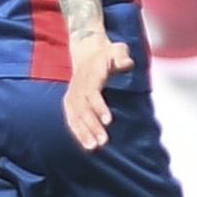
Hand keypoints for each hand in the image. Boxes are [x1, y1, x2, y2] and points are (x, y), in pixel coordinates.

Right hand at [63, 37, 133, 151]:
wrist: (87, 52)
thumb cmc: (107, 53)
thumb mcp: (117, 49)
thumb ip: (122, 56)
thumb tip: (126, 64)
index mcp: (90, 75)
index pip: (92, 93)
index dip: (99, 107)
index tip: (108, 121)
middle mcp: (78, 86)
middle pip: (83, 108)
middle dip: (91, 126)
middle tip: (103, 141)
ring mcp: (72, 94)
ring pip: (75, 116)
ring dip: (83, 132)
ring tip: (93, 147)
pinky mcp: (70, 102)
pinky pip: (71, 118)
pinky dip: (77, 131)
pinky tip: (86, 144)